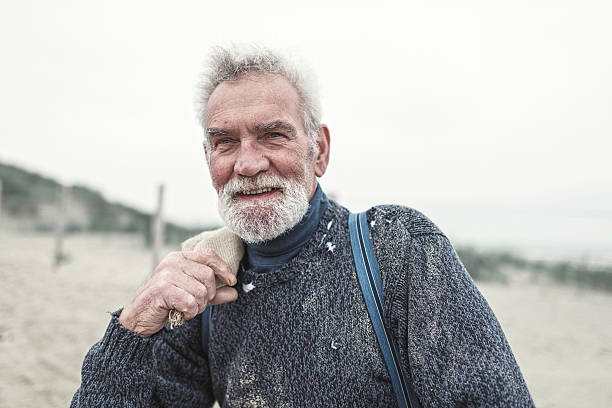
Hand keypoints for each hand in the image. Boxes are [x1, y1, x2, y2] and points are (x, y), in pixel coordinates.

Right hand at [118, 249, 237, 336]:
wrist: (139, 318)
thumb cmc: (166, 303)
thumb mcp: (192, 295)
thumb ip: (213, 294)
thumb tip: (234, 293)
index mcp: (179, 257)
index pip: (208, 255)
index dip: (223, 268)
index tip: (231, 281)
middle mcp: (173, 261)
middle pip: (208, 276)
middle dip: (207, 295)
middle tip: (194, 304)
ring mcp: (166, 274)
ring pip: (201, 292)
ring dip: (197, 307)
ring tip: (184, 309)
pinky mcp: (162, 289)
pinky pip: (190, 302)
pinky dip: (189, 313)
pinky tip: (178, 313)